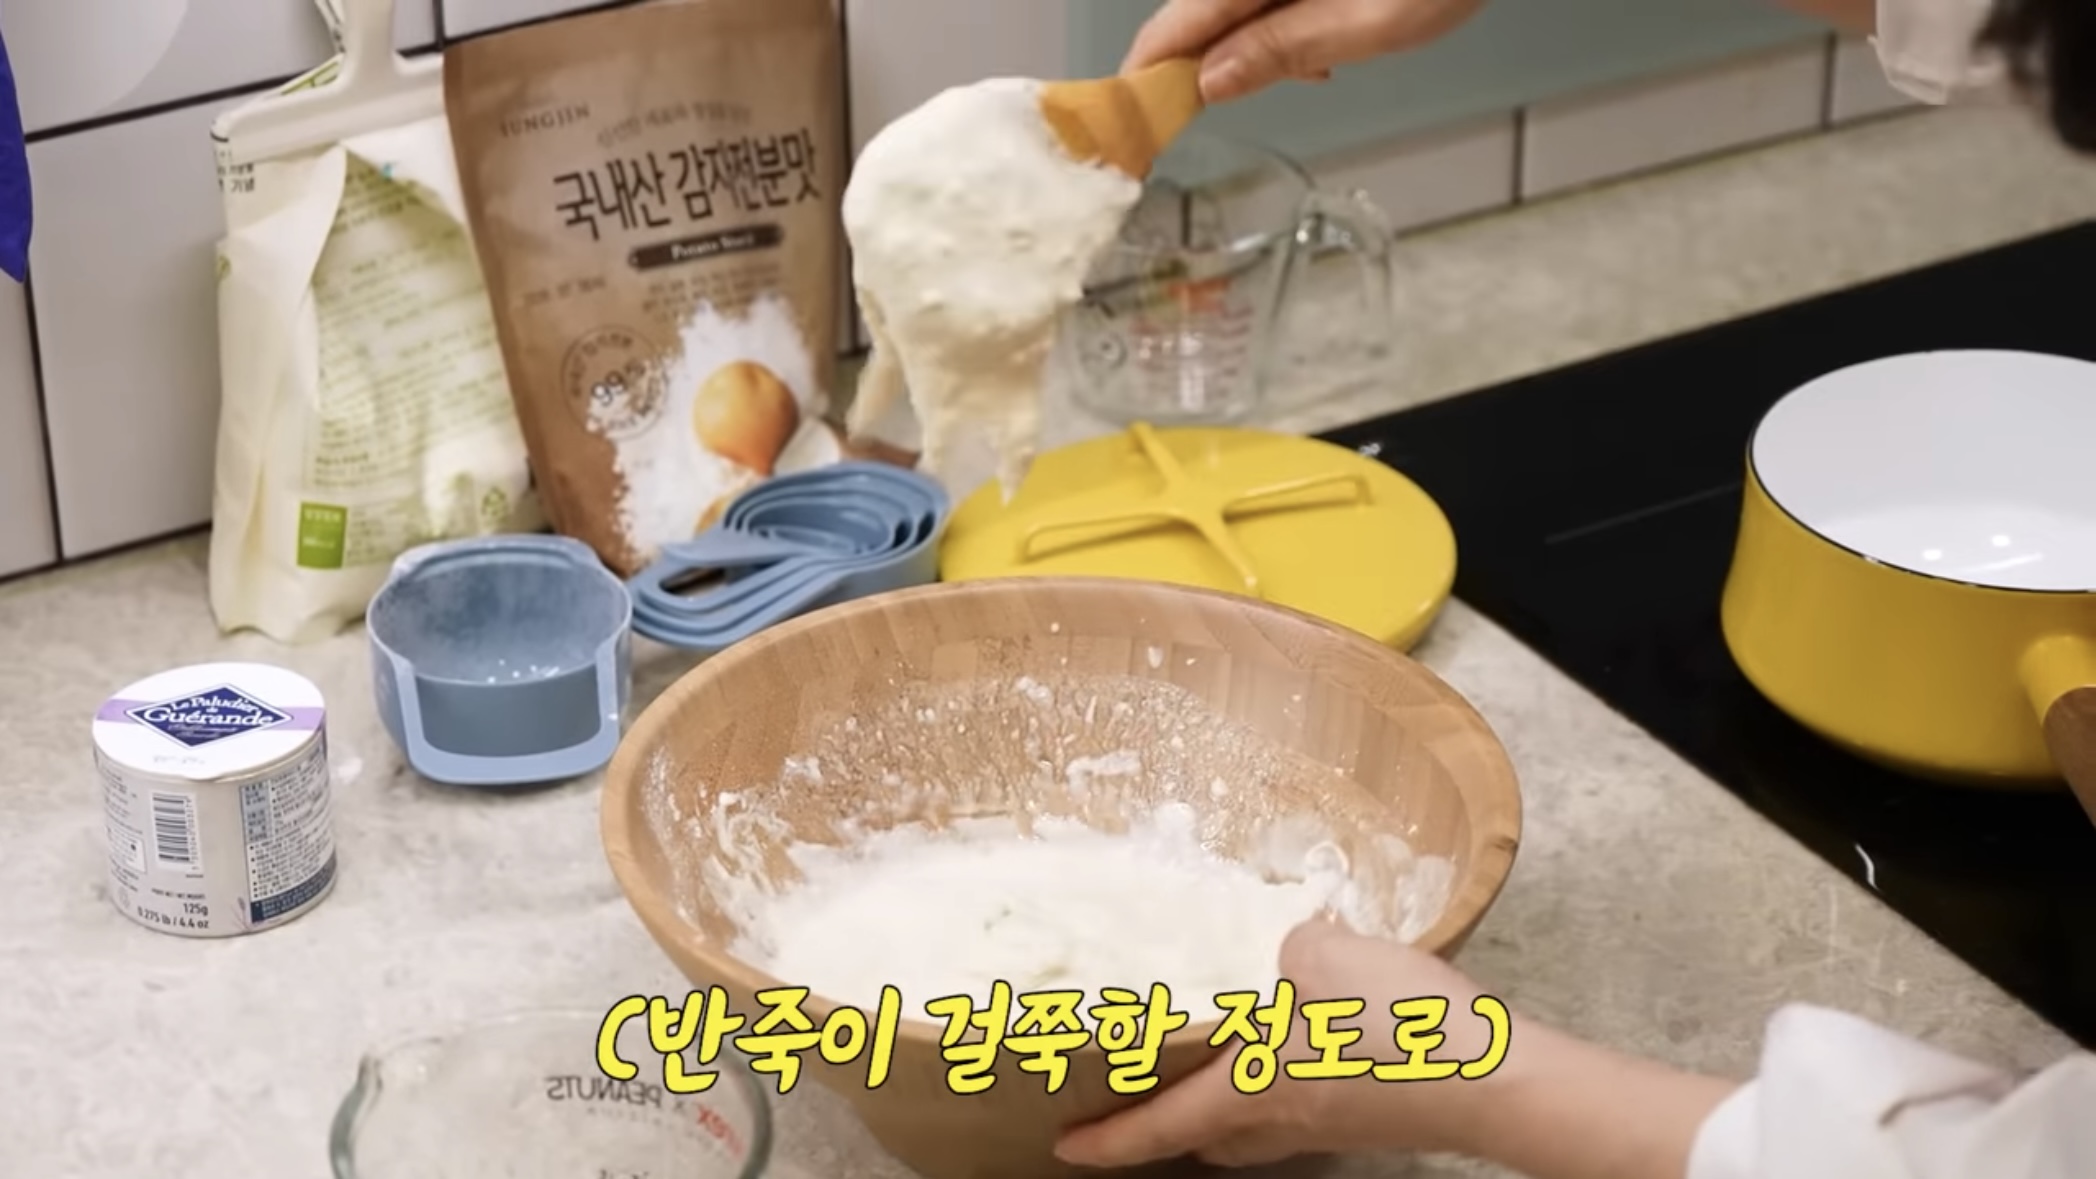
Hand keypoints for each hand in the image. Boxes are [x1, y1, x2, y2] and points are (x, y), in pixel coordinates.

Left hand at [1053, 916, 1509, 1167]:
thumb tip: (1284, 945)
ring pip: (1256, 1130)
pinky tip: (1302, 1043)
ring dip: (1226, 1109)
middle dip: (1169, 1127)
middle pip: (1208, 1139)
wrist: (1495, 1078)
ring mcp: (1333, 1125)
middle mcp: (1284, 1120)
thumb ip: (1283, 942)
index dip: (1109, 1142)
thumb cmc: (1399, 1025)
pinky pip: (1304, 1110)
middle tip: (1142, 1098)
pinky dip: (1283, 1086)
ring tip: (1215, 1069)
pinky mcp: (1372, 1117)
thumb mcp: (1322, 953)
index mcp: (1253, 1088)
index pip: (1159, 1125)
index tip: (1068, 1149)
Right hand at [1123, 0, 1487, 102]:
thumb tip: (1208, 83)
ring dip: (1249, 38)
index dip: (1146, 79)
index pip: (1174, 24)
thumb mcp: (1375, 20)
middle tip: (1227, 111)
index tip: (1134, 127)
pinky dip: (1280, 11)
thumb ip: (1283, 48)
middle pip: (1197, 8)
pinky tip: (1326, 31)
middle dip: (1203, 62)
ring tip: (1313, 66)